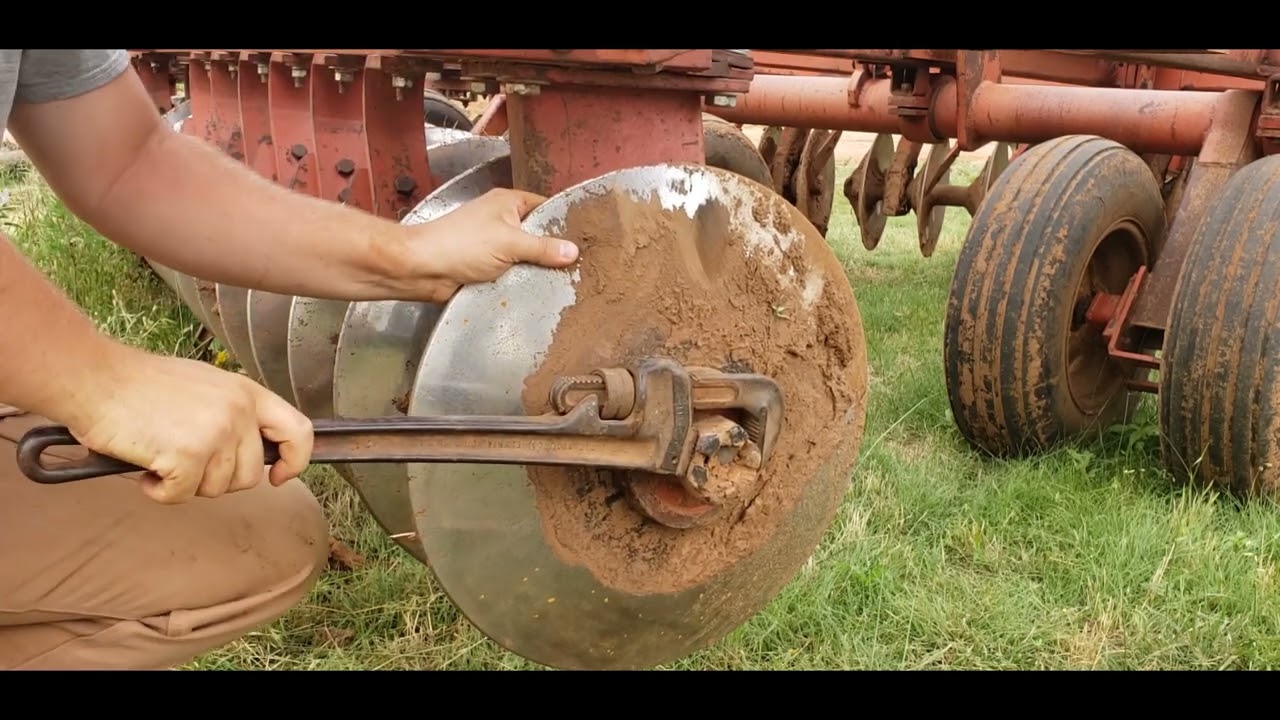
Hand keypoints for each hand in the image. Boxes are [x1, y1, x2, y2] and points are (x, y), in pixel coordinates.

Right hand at [65, 344, 313, 503]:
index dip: (294, 460)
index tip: (279, 475)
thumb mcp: (206, 386)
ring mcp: (216, 433)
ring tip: (161, 453)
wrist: (96, 379)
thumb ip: (234, 413)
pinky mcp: (188, 455)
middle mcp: (239, 412)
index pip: (298, 432)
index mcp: (247, 393)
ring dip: (186, 483)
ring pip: (217, 489)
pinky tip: (146, 466)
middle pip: (250, 475)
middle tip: (184, 460)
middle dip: (218, 479)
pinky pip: (182, 496)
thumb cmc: (140, 385)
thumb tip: (251, 449)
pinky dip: (160, 491)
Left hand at [402, 188, 579, 301]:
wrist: (422, 269)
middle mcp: (502, 221)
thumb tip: (573, 251)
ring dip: (536, 269)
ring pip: (527, 257)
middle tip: (578, 264)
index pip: (545, 207)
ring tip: (563, 280)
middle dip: (553, 250)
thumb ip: (543, 248)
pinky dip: (522, 281)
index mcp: (508, 203)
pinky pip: (514, 272)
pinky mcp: (488, 267)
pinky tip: (538, 290)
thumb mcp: (509, 243)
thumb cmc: (459, 244)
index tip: (585, 239)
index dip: (564, 221)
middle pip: (539, 234)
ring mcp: (495, 245)